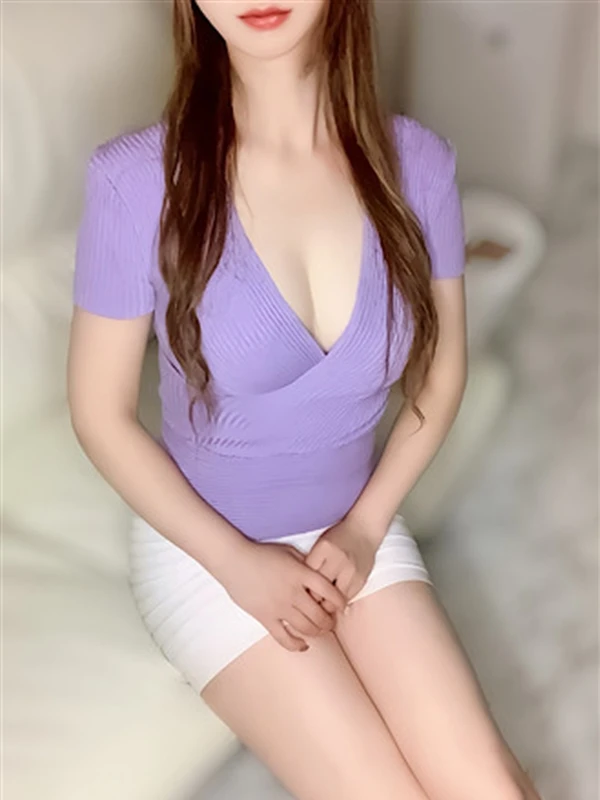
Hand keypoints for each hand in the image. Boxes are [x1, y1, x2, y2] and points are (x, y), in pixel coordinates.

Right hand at [221, 539, 346, 651]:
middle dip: (330, 622)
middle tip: (332, 622)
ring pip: (306, 628)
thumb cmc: (261, 553)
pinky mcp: (265, 617)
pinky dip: (296, 645)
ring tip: (320, 632)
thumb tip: (320, 573)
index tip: (342, 606)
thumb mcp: (288, 552)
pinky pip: (284, 637)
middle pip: (320, 615)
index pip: (329, 591)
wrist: (234, 561)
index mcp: (300, 574)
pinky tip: (304, 645)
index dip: (340, 601)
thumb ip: (306, 563)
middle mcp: (293, 592)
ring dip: (317, 633)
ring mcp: (279, 607)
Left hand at [305, 516, 379, 610]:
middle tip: (308, 602)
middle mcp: (338, 559)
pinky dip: (339, 601)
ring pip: (333, 598)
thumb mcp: (321, 544)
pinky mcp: (361, 579)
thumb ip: (311, 563)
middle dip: (312, 598)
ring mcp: (351, 570)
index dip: (301, 586)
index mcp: (324, 548)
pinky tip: (335, 599)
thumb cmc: (338, 537)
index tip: (299, 591)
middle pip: (319, 589)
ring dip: (326, 604)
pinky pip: (346, 598)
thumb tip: (301, 589)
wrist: (364, 530)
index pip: (307, 575)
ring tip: (322, 603)